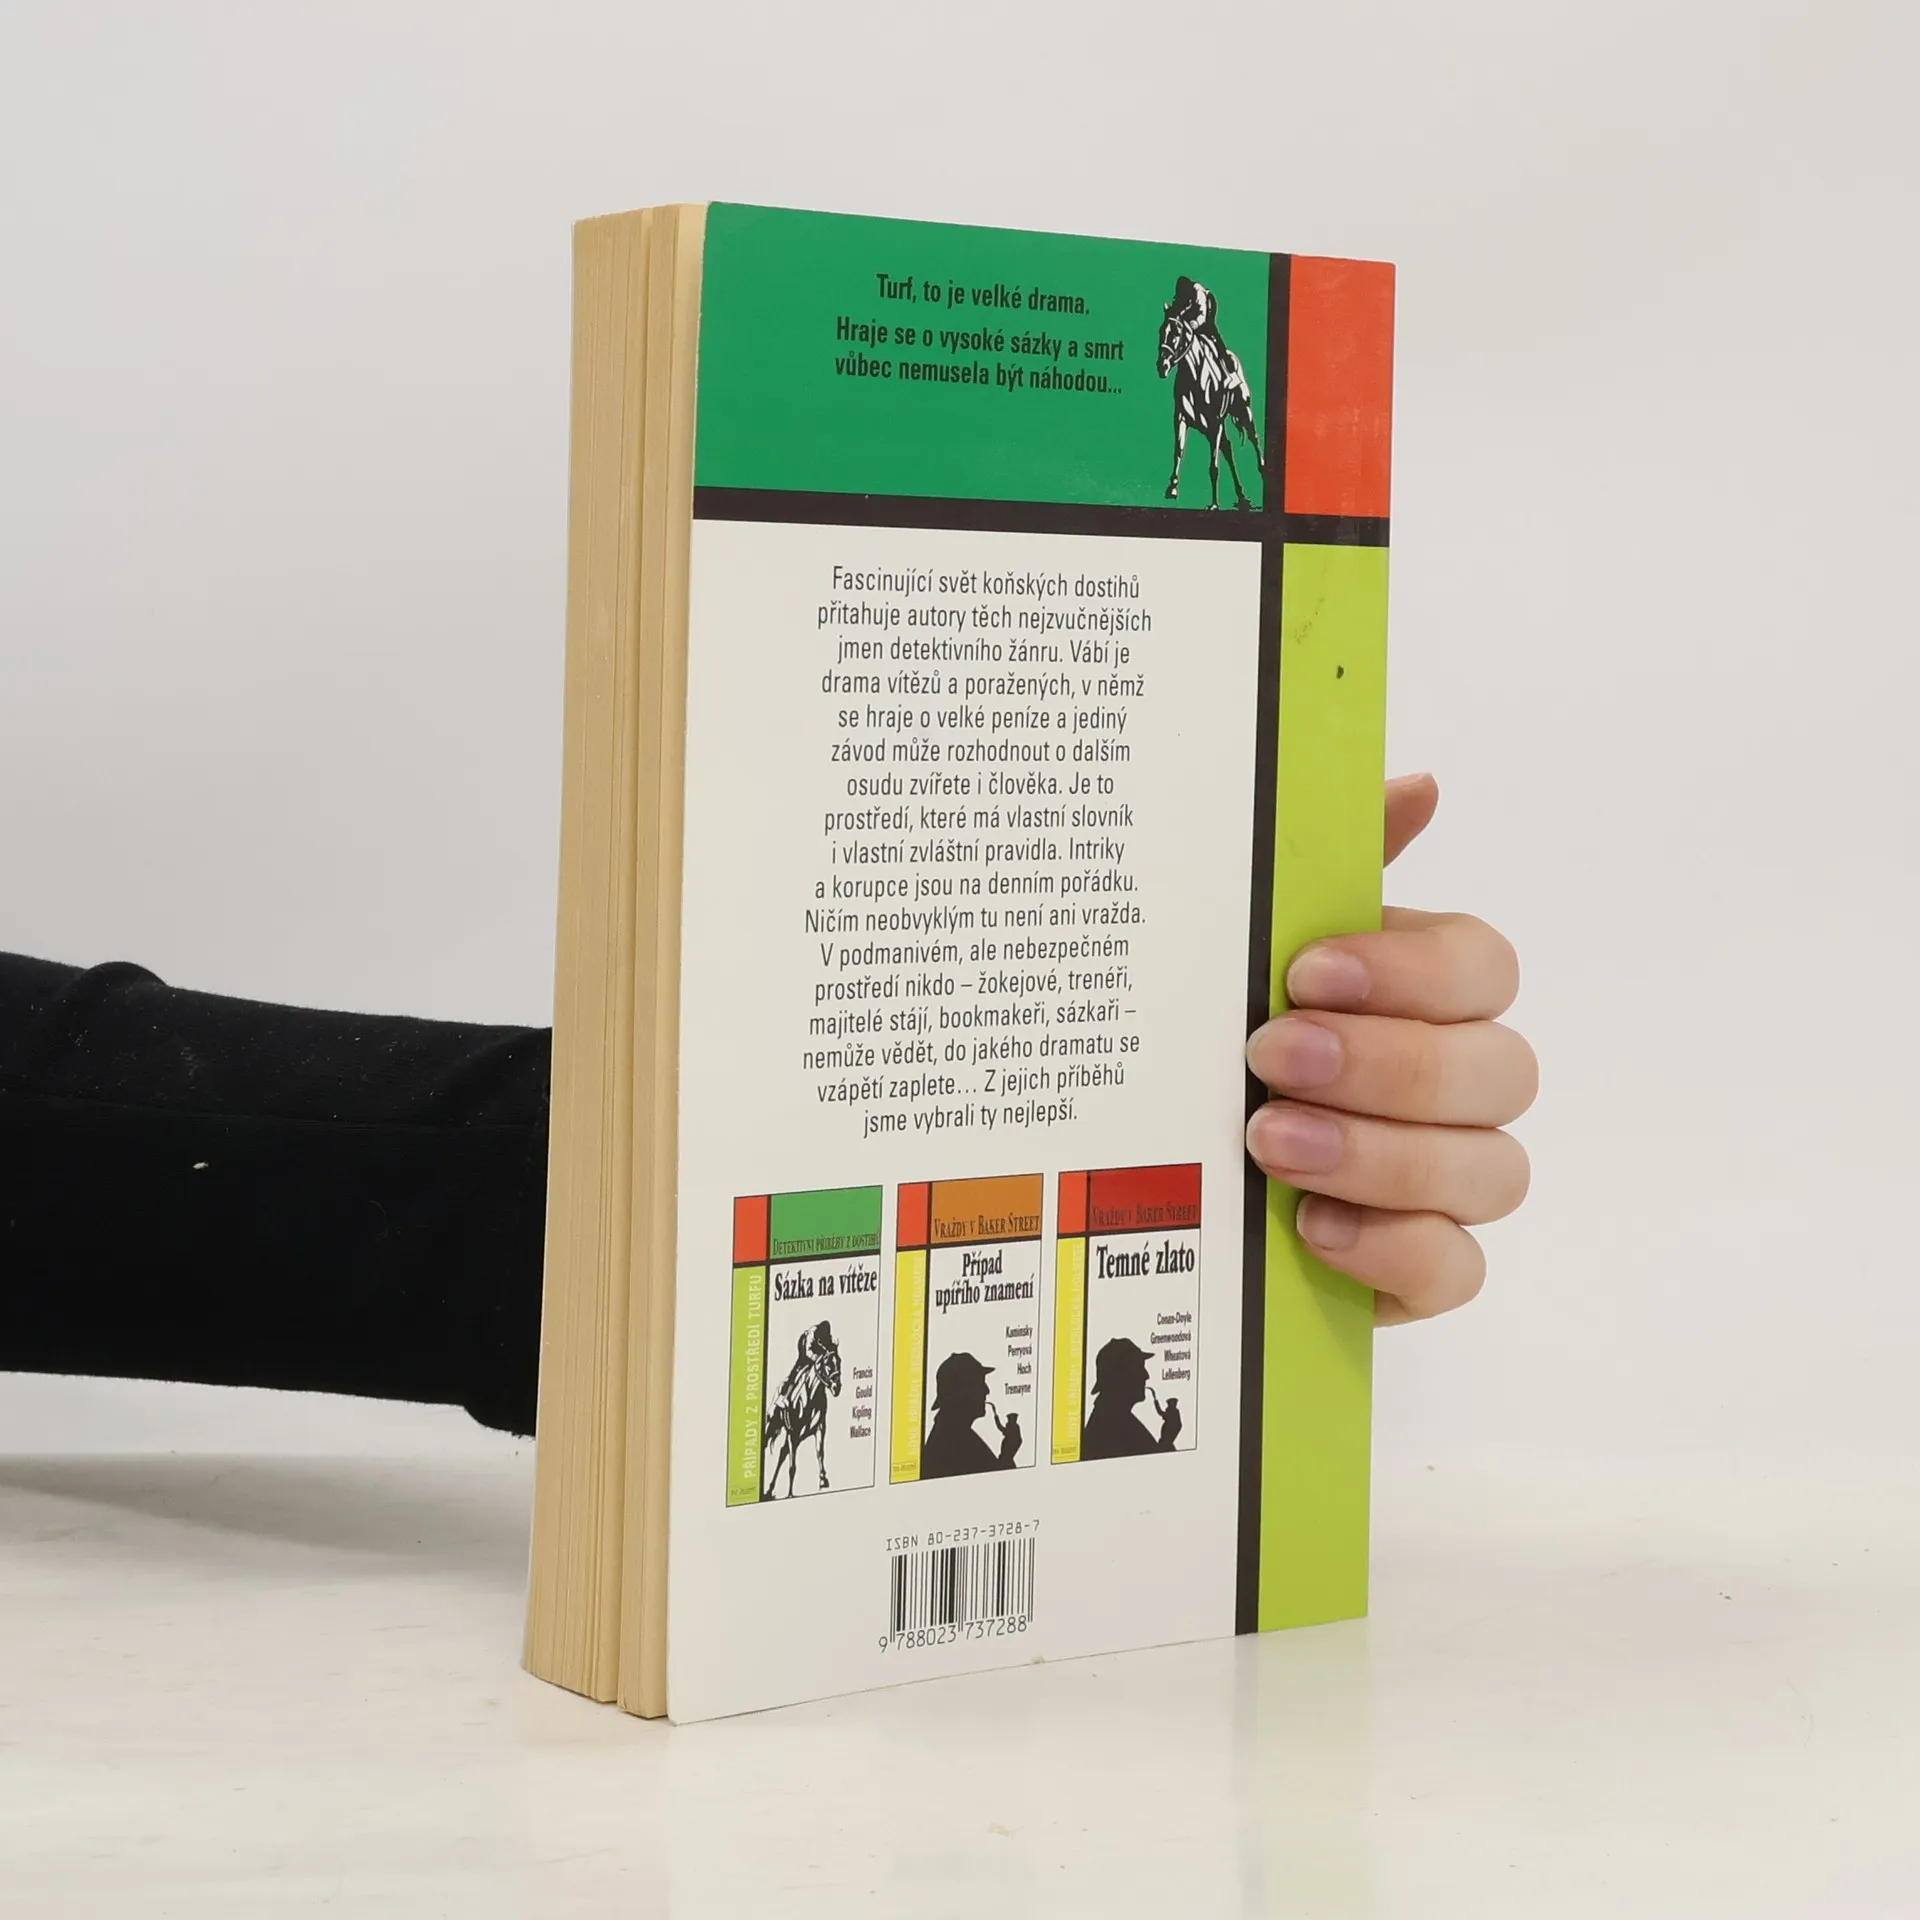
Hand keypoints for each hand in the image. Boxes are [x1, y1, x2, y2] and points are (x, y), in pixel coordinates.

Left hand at [1244, 774, 1534, 1324]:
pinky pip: (1458, 1269)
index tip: (1306, 973)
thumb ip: (1328, 865)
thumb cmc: (1228, 1032)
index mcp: (1429, 992)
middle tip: (1271, 1058)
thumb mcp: (1252, 944)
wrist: (1167, 1167)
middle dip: (1386, 1064)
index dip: (1411, 972)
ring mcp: (1451, 1182)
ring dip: (1381, 1155)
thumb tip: (1418, 785)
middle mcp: (1462, 1085)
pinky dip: (1394, 1250)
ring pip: (1491, 1171)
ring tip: (1270, 1142)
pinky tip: (1313, 1228)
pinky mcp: (1423, 1268)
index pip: (1483, 968)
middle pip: (1500, 1070)